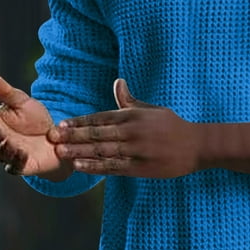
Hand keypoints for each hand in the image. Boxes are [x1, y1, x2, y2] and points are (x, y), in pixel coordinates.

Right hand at [0, 69, 73, 178]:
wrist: (58, 136)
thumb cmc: (35, 119)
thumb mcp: (21, 101)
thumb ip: (3, 90)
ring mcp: (10, 154)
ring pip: (0, 155)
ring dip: (4, 150)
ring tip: (11, 143)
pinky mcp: (23, 165)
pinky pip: (16, 167)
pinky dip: (17, 162)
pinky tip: (23, 154)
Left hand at [47, 79, 201, 178]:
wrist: (197, 146)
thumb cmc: (172, 126)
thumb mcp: (152, 109)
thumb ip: (130, 100)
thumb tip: (118, 82)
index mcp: (133, 116)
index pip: (100, 117)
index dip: (79, 122)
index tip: (61, 124)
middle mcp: (132, 131)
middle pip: (97, 134)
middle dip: (73, 136)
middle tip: (52, 138)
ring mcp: (136, 150)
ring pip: (102, 150)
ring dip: (79, 151)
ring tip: (60, 152)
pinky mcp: (140, 167)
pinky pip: (113, 167)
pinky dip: (95, 166)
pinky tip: (80, 165)